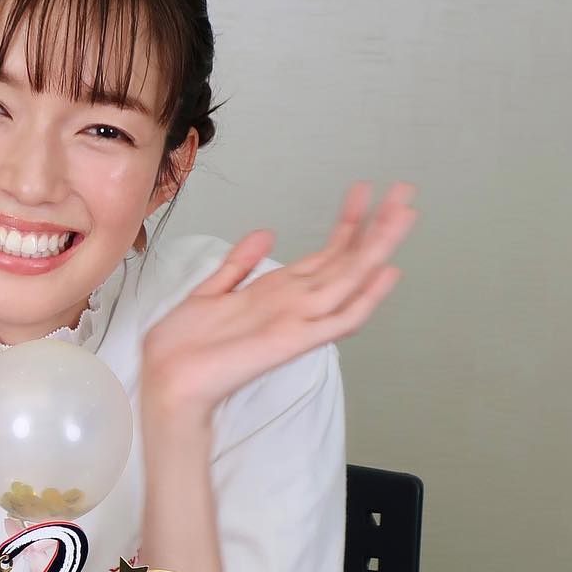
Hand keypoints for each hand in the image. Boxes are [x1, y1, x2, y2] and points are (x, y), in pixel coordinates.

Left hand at [142, 182, 417, 424]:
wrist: (168, 382)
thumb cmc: (185, 347)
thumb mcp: (210, 292)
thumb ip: (240, 265)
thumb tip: (266, 234)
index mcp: (279, 293)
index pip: (325, 252)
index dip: (347, 222)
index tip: (364, 190)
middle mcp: (295, 305)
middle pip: (346, 259)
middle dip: (376, 225)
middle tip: (403, 192)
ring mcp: (298, 322)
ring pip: (350, 279)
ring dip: (378, 247)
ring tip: (404, 214)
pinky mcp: (293, 342)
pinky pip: (338, 320)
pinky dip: (364, 298)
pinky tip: (385, 273)